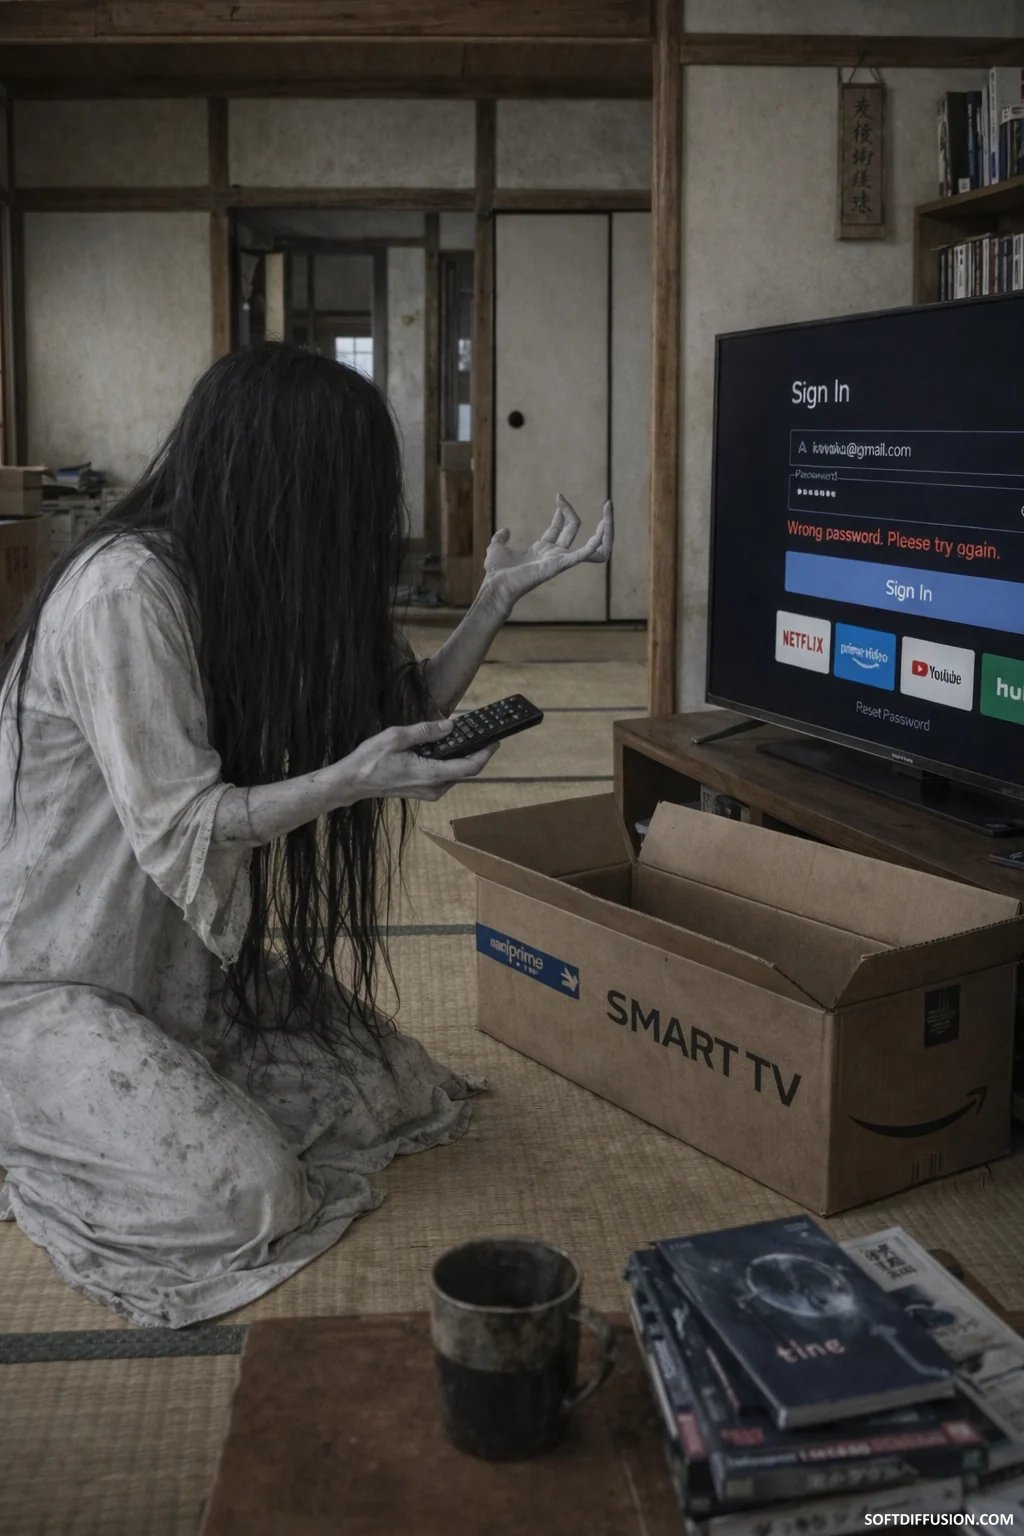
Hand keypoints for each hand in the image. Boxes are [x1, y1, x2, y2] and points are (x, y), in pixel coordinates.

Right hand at [341, 719, 497, 803]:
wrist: (353, 782)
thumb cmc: (370, 760)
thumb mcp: (397, 737)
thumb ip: (426, 731)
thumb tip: (450, 726)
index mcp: (431, 774)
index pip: (469, 767)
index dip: (485, 754)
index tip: (495, 741)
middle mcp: (434, 788)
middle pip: (466, 771)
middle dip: (476, 753)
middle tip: (480, 734)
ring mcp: (429, 792)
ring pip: (456, 775)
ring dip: (462, 758)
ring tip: (464, 738)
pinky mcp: (423, 791)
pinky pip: (445, 777)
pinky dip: (450, 763)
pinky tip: (446, 749)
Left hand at [483, 495, 612, 610]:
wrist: (496, 584)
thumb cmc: (497, 572)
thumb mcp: (496, 547)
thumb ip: (501, 538)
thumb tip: (505, 530)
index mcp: (543, 550)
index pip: (560, 527)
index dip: (561, 511)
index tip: (558, 497)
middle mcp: (555, 554)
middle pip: (573, 528)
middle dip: (570, 510)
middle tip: (560, 496)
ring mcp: (561, 559)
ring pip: (590, 542)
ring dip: (601, 528)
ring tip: (606, 510)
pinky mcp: (562, 564)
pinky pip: (586, 553)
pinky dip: (598, 541)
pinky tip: (604, 527)